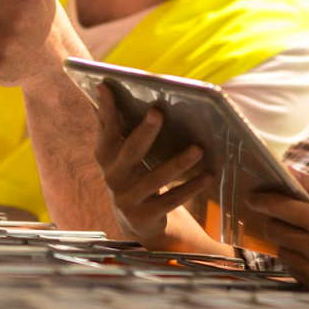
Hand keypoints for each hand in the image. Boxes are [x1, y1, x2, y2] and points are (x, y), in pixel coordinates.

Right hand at [92, 84, 212, 245]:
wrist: (133, 221)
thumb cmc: (129, 175)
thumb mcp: (116, 154)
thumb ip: (110, 125)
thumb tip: (100, 87)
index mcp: (106, 156)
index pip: (106, 129)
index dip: (105, 109)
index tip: (105, 86)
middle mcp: (113, 176)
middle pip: (130, 151)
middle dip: (145, 132)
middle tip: (158, 112)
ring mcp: (128, 198)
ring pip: (155, 179)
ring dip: (178, 163)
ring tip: (198, 149)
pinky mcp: (145, 216)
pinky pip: (170, 201)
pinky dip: (190, 188)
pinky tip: (207, 176)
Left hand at [247, 169, 308, 294]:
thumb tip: (285, 170)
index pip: (280, 208)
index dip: (262, 200)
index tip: (253, 196)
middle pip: (274, 231)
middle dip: (274, 219)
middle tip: (284, 214)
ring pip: (281, 251)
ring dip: (287, 240)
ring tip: (307, 235)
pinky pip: (292, 269)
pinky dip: (297, 259)